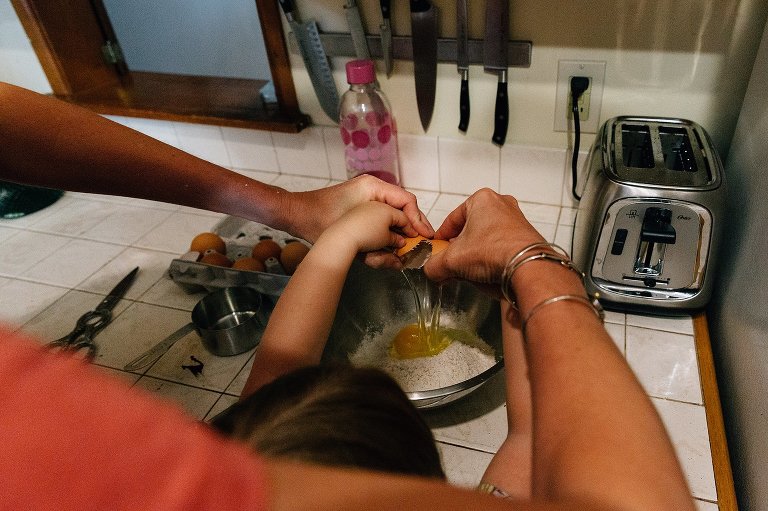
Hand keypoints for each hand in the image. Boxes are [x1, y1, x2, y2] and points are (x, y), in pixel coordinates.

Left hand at [287, 174, 433, 246]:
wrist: (297, 218)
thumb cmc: (321, 218)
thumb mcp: (358, 226)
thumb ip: (385, 233)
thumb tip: (403, 242)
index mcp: (373, 187)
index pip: (406, 201)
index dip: (419, 219)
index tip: (426, 236)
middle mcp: (372, 194)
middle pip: (401, 213)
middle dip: (407, 234)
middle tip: (417, 249)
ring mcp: (365, 206)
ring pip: (388, 225)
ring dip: (390, 243)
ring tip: (393, 259)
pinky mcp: (358, 218)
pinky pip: (376, 230)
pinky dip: (377, 245)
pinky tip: (375, 258)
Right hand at [423, 189, 545, 287]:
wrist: (528, 268)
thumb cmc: (491, 252)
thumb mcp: (452, 260)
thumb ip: (435, 265)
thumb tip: (432, 271)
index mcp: (481, 199)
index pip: (452, 219)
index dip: (441, 238)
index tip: (436, 251)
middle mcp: (502, 204)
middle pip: (470, 229)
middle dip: (460, 248)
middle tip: (452, 263)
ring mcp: (517, 220)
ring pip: (486, 238)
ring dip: (475, 254)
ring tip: (469, 272)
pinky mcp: (527, 237)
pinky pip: (502, 247)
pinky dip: (492, 258)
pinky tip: (488, 273)